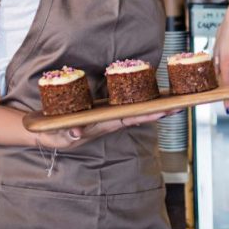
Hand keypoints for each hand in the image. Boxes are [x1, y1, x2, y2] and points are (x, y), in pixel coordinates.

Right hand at [36, 110, 172, 148]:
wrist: (47, 132)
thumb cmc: (53, 134)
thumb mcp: (56, 136)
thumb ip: (65, 134)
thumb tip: (76, 134)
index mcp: (102, 125)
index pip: (129, 119)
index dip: (147, 116)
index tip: (164, 112)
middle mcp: (110, 121)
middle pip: (139, 114)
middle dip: (160, 111)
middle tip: (181, 105)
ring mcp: (108, 116)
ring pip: (135, 110)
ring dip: (154, 105)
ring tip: (174, 99)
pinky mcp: (104, 110)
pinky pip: (126, 104)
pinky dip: (140, 99)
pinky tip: (152, 93)